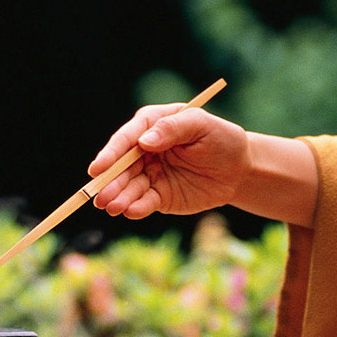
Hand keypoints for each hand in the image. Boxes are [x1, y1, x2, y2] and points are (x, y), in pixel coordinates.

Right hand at [87, 104, 248, 218]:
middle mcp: (144, 151)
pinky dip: (136, 208)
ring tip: (112, 207)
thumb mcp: (201, 125)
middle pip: (121, 167)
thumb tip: (144, 142)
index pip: (126, 139)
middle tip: (100, 196)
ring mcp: (149, 174)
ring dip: (118, 198)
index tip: (98, 168)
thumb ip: (172, 129)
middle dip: (110, 182)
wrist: (238, 170)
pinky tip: (129, 211)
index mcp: (150, 126)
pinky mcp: (158, 196)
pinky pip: (143, 203)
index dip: (110, 154)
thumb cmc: (220, 139)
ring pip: (128, 187)